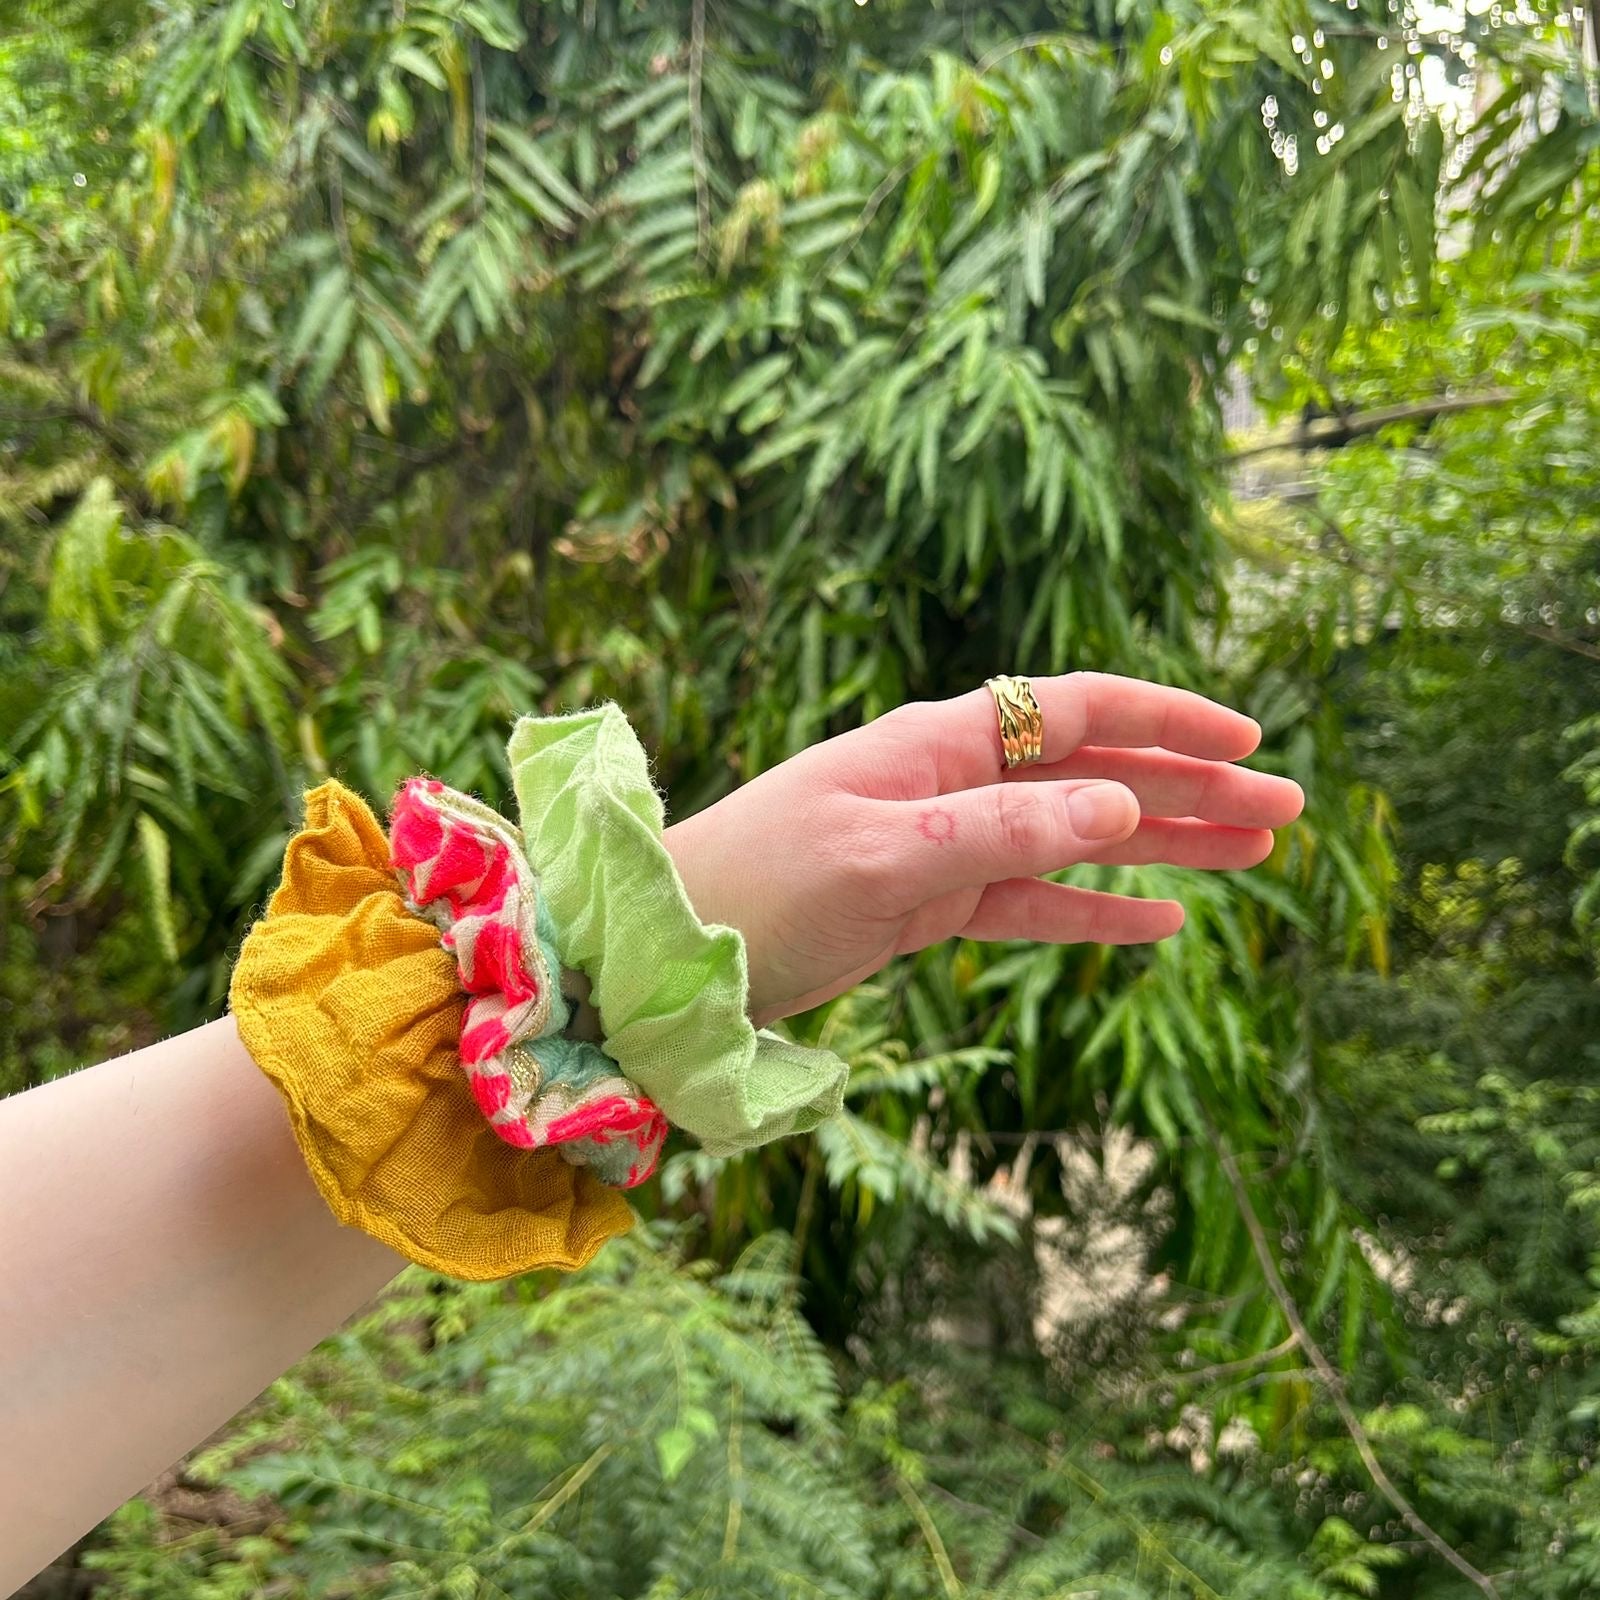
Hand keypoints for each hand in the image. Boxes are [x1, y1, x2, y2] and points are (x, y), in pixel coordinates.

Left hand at [663, 673, 1305, 1028]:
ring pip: (1075, 838)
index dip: (1165, 721)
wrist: (667, 951)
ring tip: (1252, 858)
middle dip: (1190, 788)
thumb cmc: (755, 887)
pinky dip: (1094, 909)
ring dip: (1162, 846)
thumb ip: (1002, 829)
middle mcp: (948, 783)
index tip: (1247, 742)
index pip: (1074, 709)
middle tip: (1287, 812)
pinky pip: (1031, 902)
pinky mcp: (926, 904)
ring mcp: (941, 844)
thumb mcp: (883, 856)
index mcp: (936, 745)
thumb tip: (1122, 800)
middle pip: (1094, 772)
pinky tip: (1160, 921)